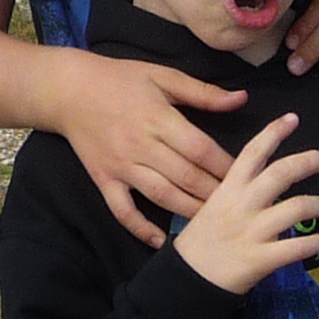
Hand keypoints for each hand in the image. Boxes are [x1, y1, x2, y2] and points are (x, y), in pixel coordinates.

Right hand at [51, 50, 250, 246]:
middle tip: (242, 208)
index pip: (200, 149)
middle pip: (186, 176)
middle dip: (215, 194)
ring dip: (189, 212)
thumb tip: (241, 99)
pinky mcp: (105, 180)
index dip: (226, 166)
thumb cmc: (120, 78)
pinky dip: (140, 228)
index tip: (250, 178)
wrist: (69, 89)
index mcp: (159, 119)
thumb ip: (202, 92)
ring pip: (161, 196)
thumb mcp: (163, 75)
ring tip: (214, 225)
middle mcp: (142, 146)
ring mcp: (122, 166)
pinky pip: (122, 210)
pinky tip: (160, 242)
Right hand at [172, 112, 318, 293]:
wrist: (187, 280)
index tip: (293, 119)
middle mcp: (242, 205)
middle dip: (311, 161)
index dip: (274, 132)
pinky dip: (315, 242)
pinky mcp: (261, 259)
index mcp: (228, 189)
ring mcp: (253, 231)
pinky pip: (296, 247)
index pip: (253, 152)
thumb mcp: (212, 205)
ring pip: (296, 208)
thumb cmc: (201, 241)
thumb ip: (237, 191)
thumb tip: (268, 180)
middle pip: (282, 172)